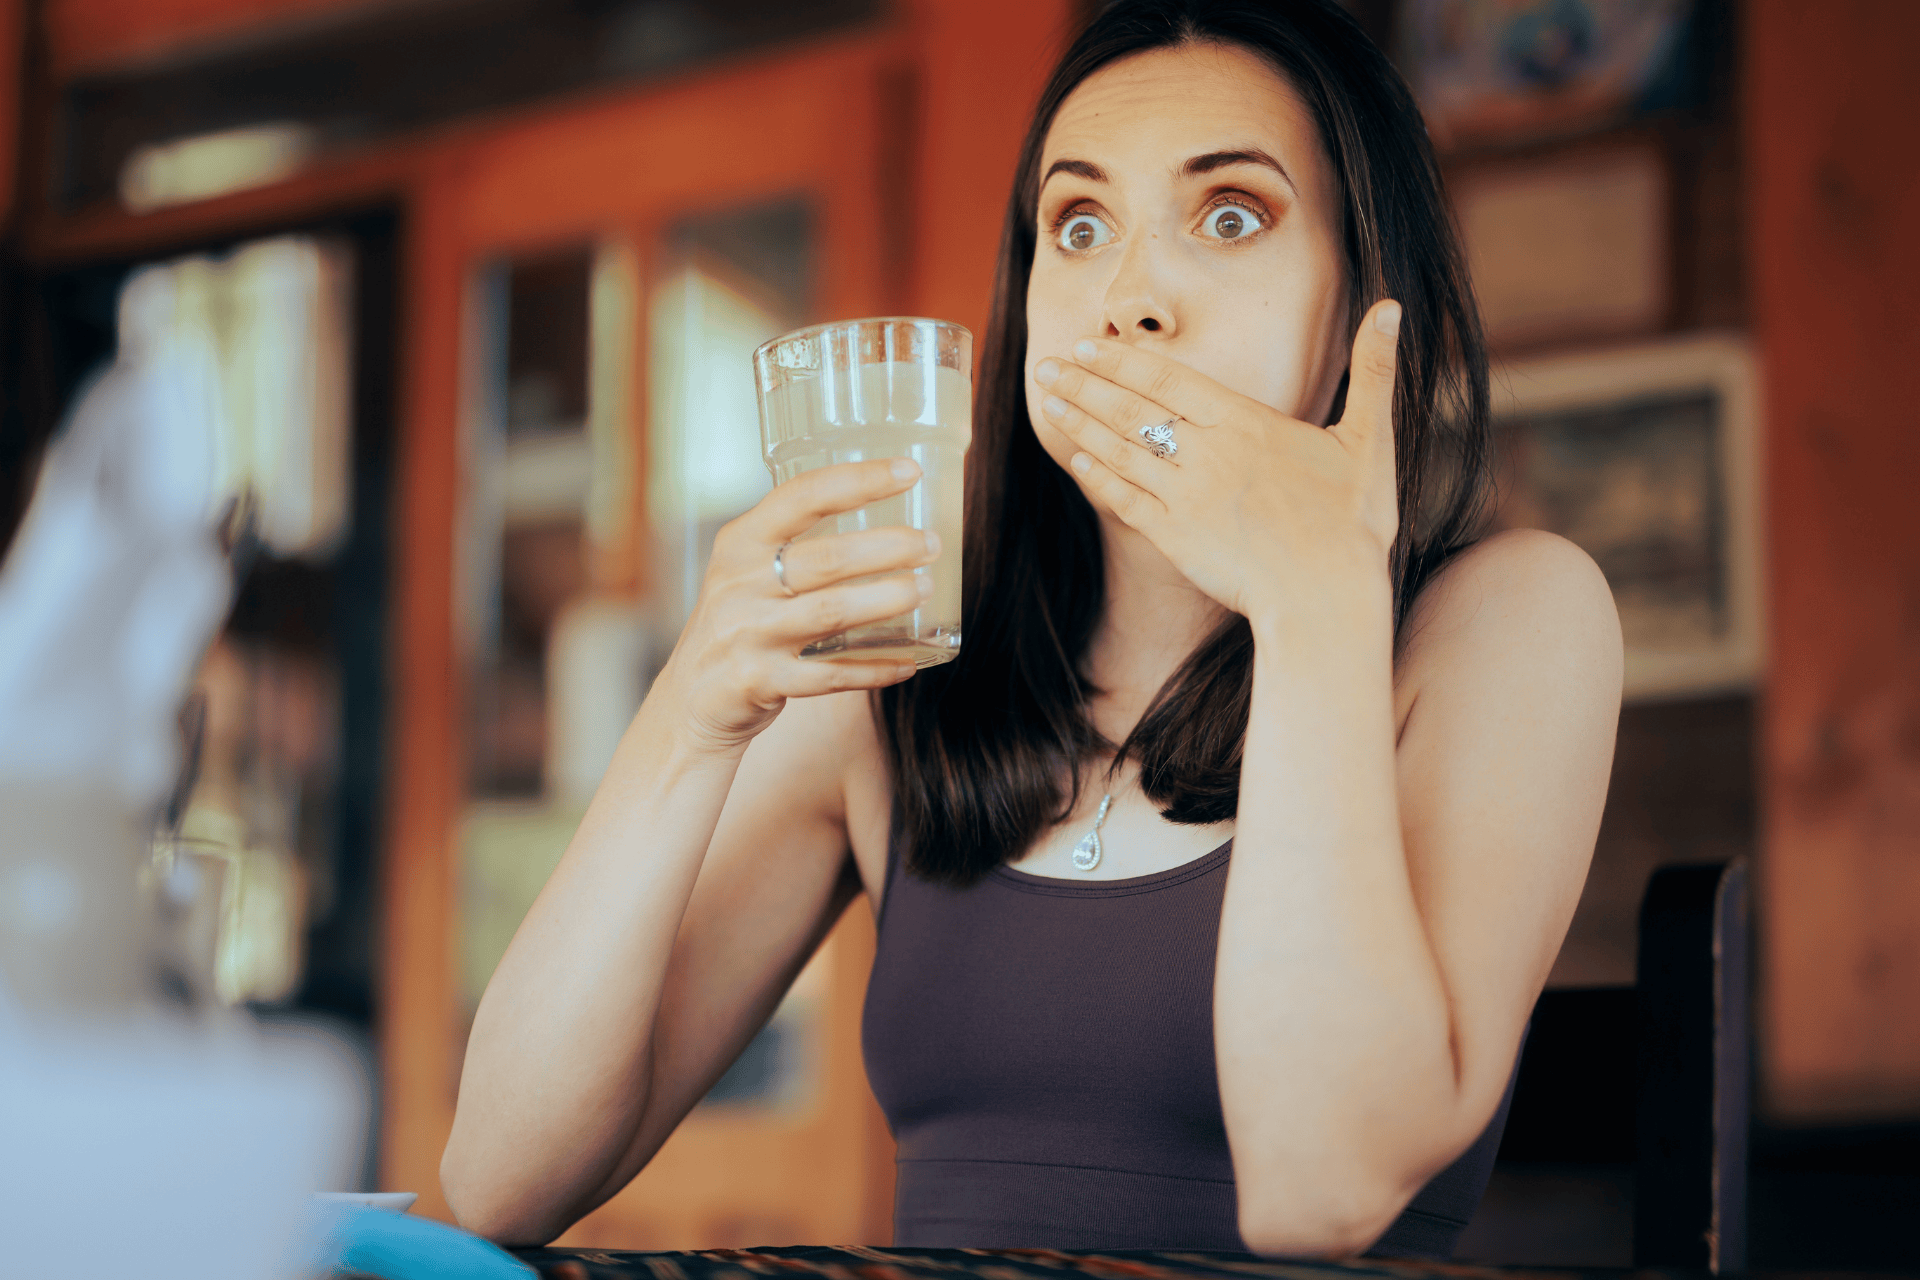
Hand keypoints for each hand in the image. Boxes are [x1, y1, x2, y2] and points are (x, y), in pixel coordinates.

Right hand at [663, 458, 939, 755]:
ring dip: (885, 599)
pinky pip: (829, 676)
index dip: (858, 481)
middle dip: (888, 547)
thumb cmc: (738, 623)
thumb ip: (795, 546)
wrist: (691, 698)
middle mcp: (739, 584)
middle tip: (930, 544)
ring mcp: (747, 635)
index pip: (802, 496)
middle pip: (826, 558)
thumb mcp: (746, 572)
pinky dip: (872, 669)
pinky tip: (907, 662)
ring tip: (923, 589)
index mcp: (740, 543)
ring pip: (831, 613)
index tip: (906, 471)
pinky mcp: (758, 682)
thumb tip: (885, 523)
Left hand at [1033, 299, 1402, 626]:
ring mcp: (1187, 496)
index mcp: (1246, 423)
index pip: (1168, 379)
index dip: (1122, 361)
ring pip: (1121, 450)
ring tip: (1050, 401)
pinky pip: (1125, 500)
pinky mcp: (1175, 539)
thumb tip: (1393, 307)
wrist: (1327, 598)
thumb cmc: (1353, 523)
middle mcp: (1208, 453)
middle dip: (1084, 384)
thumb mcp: (1371, 439)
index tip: (1086, 346)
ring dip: (1080, 423)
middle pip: (1132, 408)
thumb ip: (1374, 372)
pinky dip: (1097, 477)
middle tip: (1044, 366)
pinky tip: (1074, 460)